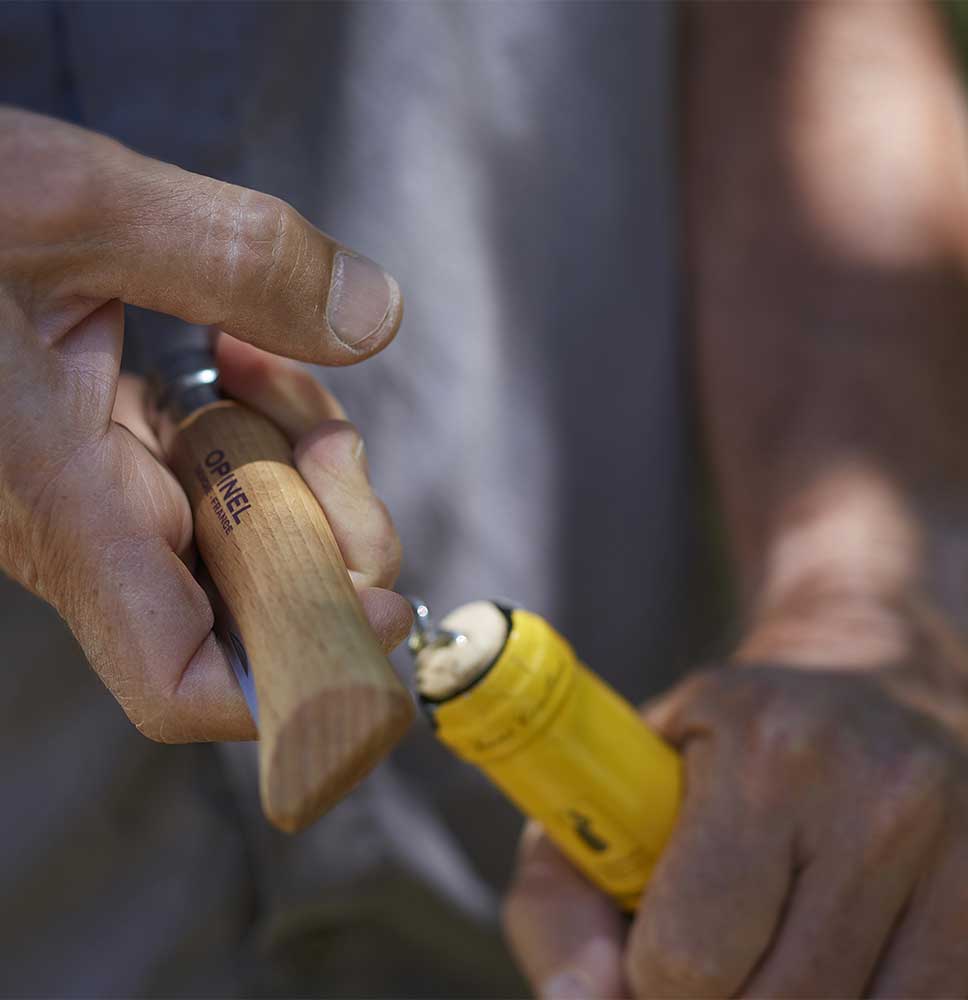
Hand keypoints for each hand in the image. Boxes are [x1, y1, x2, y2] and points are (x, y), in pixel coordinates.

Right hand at [0, 108, 408, 741]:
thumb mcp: (76, 206)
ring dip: (296, 459)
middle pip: (250, 603)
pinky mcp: (107, 456)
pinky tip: (240, 356)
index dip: (290, 670)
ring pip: (245, 531)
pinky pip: (214, 474)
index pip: (178, 676)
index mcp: (62, 501)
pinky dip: (255, 423)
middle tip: (330, 440)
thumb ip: (236, 259)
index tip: (374, 608)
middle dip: (329, 530)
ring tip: (264, 360)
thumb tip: (373, 317)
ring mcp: (100, 495)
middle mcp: (84, 525)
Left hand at [505, 604, 967, 997]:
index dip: (651, 978)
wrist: (864, 675)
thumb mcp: (616, 780)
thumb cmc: (715, 743)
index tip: (654, 947)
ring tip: (770, 948)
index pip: (690, 959)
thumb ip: (562, 897)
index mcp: (765, 749)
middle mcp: (879, 796)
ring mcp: (960, 850)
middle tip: (713, 952)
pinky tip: (831, 960)